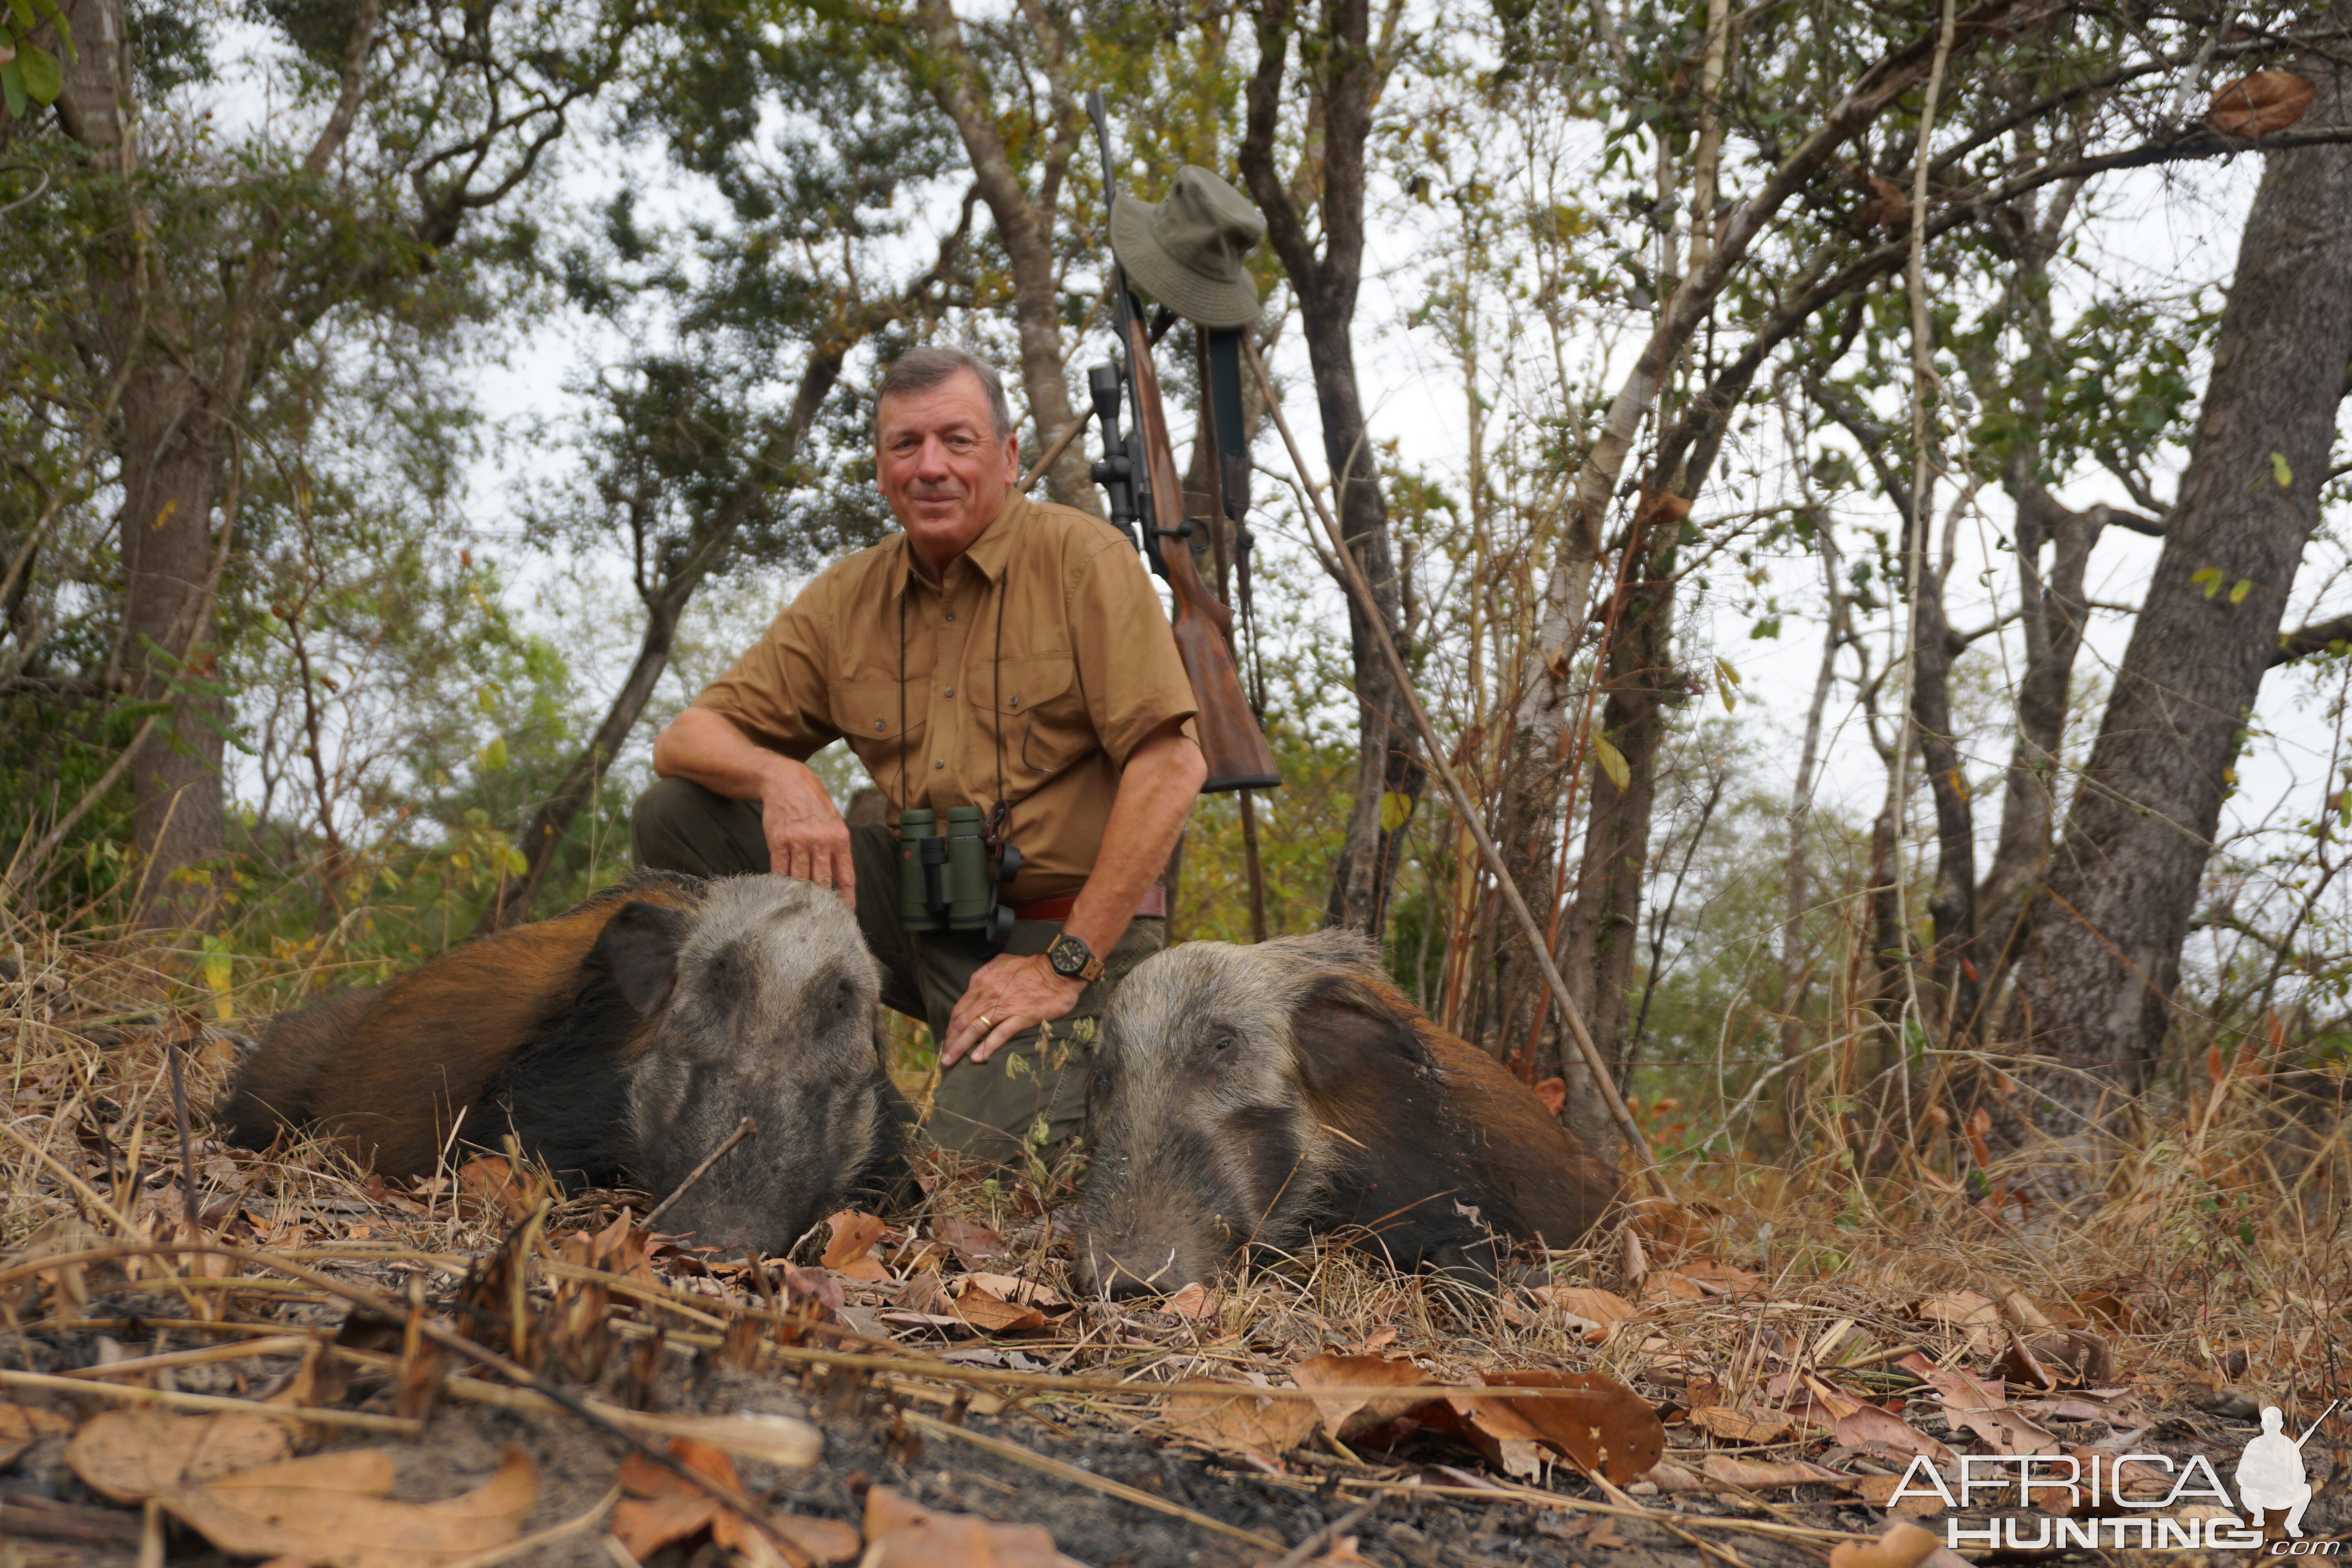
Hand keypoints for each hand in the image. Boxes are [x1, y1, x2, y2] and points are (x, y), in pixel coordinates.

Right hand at [760, 761, 854, 902]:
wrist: (786, 781)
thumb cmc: (813, 803)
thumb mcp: (834, 822)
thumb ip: (837, 849)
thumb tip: (840, 879)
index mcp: (840, 838)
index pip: (846, 877)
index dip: (847, 900)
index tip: (847, 915)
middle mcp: (822, 842)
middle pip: (822, 883)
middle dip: (822, 904)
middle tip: (821, 920)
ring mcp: (799, 842)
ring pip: (800, 879)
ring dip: (800, 897)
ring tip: (801, 912)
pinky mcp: (779, 841)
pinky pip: (780, 870)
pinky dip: (781, 884)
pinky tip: (782, 893)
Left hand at [941, 953, 1085, 1067]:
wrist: (1058, 970)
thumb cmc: (1030, 966)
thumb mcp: (1001, 962)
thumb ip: (983, 972)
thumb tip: (972, 985)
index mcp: (983, 983)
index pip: (960, 1008)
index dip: (951, 1026)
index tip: (947, 1039)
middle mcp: (989, 995)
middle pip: (963, 1021)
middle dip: (951, 1040)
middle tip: (945, 1056)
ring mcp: (1004, 1007)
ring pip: (976, 1028)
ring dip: (960, 1046)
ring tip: (951, 1061)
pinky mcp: (1020, 1017)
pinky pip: (1000, 1034)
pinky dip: (986, 1046)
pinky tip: (977, 1058)